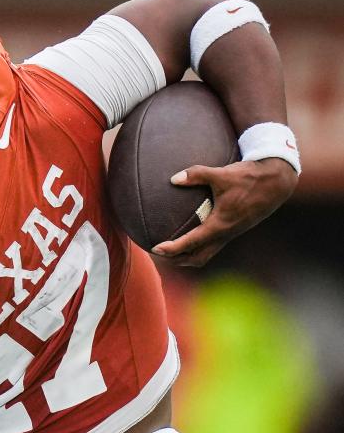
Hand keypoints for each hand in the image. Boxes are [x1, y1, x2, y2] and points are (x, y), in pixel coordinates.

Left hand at [152, 157, 297, 266]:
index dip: (172, 248)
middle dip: (176, 259)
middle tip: (157, 253)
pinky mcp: (234, 230)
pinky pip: (213, 246)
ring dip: (187, 257)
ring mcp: (231, 234)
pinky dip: (198, 248)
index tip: (156, 249)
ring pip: (206, 255)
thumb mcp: (222, 174)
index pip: (191, 243)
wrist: (277, 182)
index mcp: (220, 224)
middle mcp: (225, 234)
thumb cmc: (249, 177)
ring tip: (168, 252)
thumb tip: (173, 179)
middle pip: (197, 258)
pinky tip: (188, 239)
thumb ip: (197, 175)